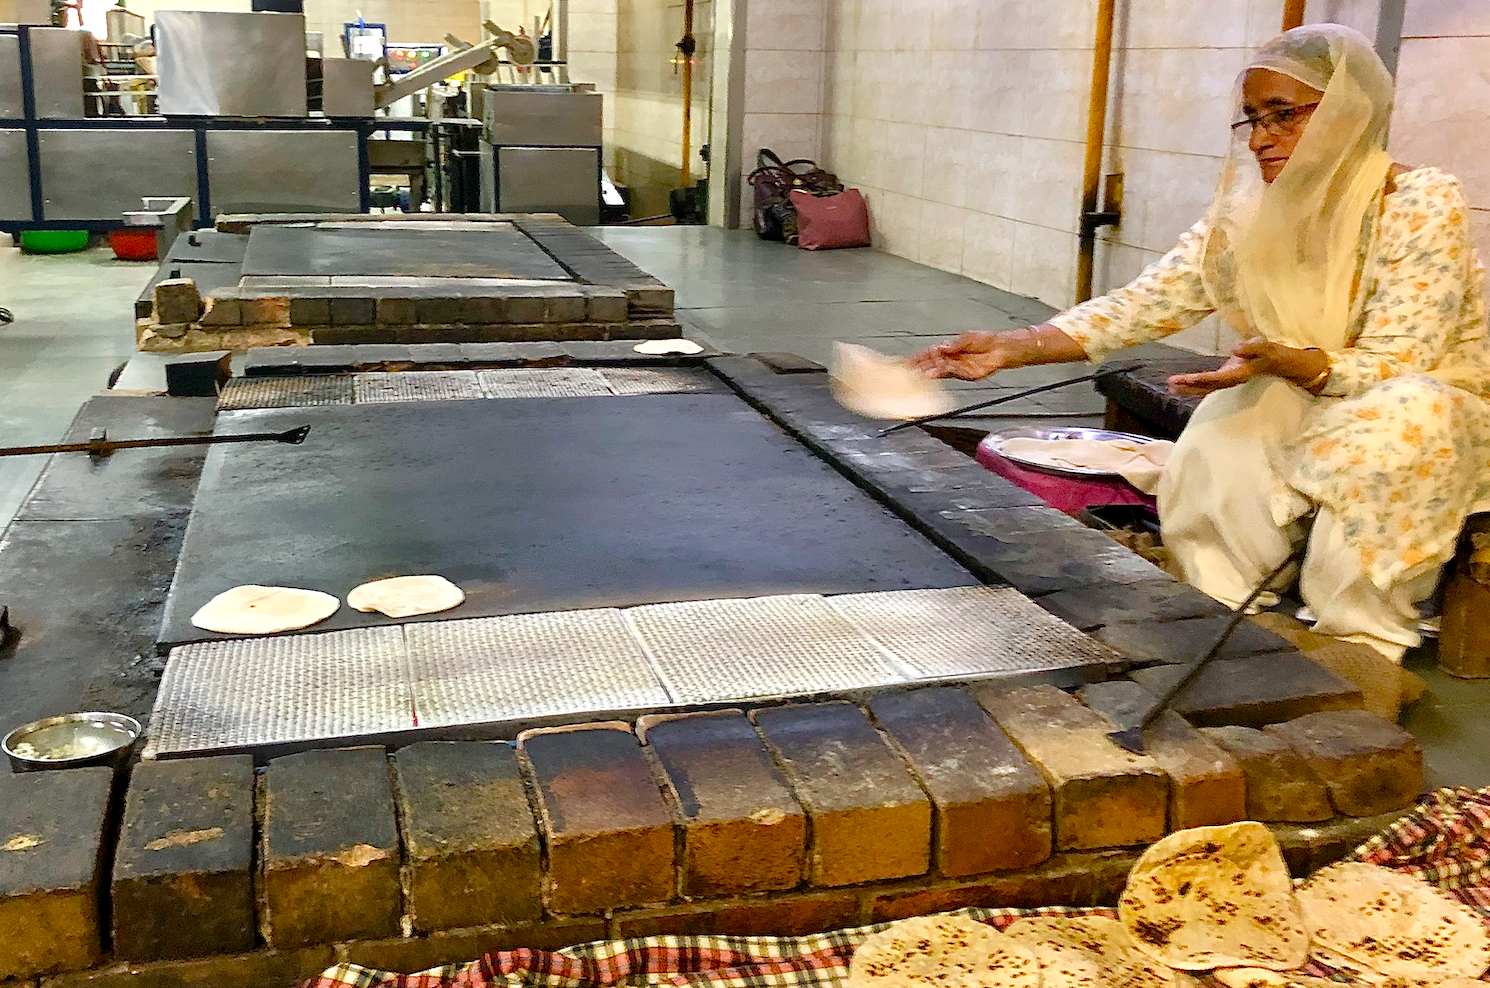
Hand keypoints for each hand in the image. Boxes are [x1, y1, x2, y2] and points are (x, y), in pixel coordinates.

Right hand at [907, 332, 1011, 380]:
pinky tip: (935, 373)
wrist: (1002, 349)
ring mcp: (958, 368)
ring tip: (920, 373)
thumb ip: (955, 344)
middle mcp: (952, 360)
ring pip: (940, 370)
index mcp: (949, 350)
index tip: (907, 361)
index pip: (930, 354)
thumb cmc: (986, 341)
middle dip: (920, 367)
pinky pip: (952, 373)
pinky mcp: (966, 375)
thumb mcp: (967, 338)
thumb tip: (942, 347)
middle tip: (909, 370)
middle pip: (932, 364)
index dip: (918, 357)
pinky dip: (942, 373)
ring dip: (929, 372)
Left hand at [1168, 337, 1329, 396]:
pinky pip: (1212, 382)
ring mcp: (1231, 379)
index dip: (1197, 380)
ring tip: (1172, 387)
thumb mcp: (1268, 348)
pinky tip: (1187, 383)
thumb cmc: (1278, 355)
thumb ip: (1253, 348)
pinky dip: (1198, 383)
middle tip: (1170, 385)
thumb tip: (1235, 349)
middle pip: (1207, 386)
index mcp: (1240, 374)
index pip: (1214, 378)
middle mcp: (1233, 379)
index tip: (1182, 380)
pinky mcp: (1231, 376)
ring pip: (1208, 386)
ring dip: (1191, 387)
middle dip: (1189, 386)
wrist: (1288, 364)